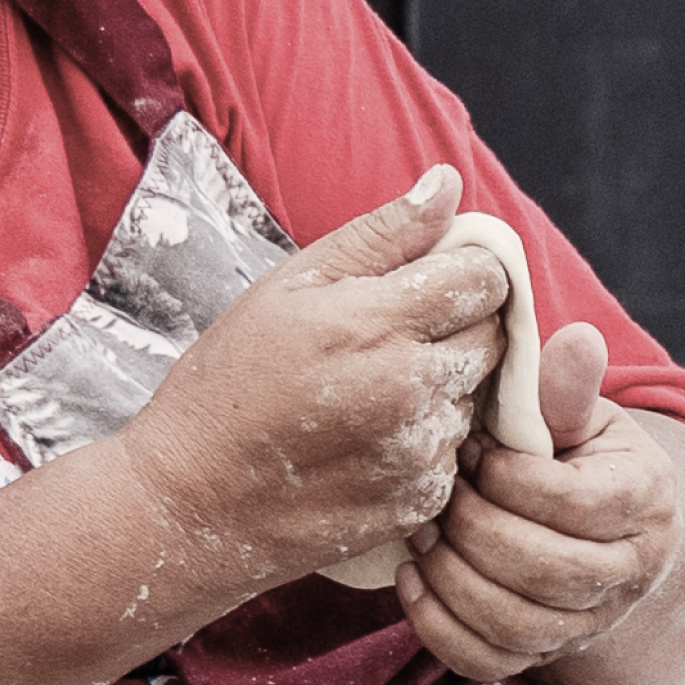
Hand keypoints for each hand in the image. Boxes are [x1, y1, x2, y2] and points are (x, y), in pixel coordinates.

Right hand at [119, 166, 509, 600]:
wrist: (191, 502)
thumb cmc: (227, 384)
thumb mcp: (287, 287)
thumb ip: (380, 233)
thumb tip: (448, 183)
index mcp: (379, 322)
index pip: (487, 278)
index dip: (466, 272)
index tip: (431, 282)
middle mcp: (412, 388)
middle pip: (493, 338)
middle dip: (458, 329)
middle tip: (394, 340)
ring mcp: (421, 452)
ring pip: (476, 399)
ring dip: (442, 390)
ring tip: (372, 396)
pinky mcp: (421, 501)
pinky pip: (454, 456)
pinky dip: (425, 444)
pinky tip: (368, 443)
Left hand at [395, 321, 681, 684]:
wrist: (597, 528)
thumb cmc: (577, 456)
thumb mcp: (581, 414)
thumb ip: (569, 388)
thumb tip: (576, 341)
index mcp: (645, 501)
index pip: (574, 504)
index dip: (509, 479)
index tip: (471, 449)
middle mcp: (629, 572)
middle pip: (546, 572)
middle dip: (475, 531)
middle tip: (437, 495)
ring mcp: (588, 623)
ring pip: (516, 623)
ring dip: (452, 577)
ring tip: (420, 533)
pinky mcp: (542, 655)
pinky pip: (487, 660)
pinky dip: (439, 626)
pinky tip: (414, 579)